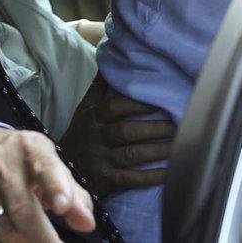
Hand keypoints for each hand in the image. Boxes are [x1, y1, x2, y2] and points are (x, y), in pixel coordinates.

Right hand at [0, 127, 93, 242]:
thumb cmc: (22, 162)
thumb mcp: (49, 165)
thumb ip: (73, 194)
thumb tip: (87, 224)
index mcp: (30, 148)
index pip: (44, 166)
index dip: (55, 187)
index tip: (63, 207)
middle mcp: (1, 163)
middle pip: (22, 209)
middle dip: (43, 238)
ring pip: (3, 229)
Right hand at [60, 83, 174, 196]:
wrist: (62, 170)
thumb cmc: (80, 134)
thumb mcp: (84, 110)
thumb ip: (98, 88)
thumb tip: (108, 61)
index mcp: (92, 118)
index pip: (114, 108)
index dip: (137, 104)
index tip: (160, 101)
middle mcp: (96, 138)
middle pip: (126, 131)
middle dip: (154, 128)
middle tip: (179, 124)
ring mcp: (100, 161)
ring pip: (132, 154)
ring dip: (157, 150)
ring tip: (179, 144)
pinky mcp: (106, 181)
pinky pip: (131, 179)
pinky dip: (151, 177)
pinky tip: (168, 172)